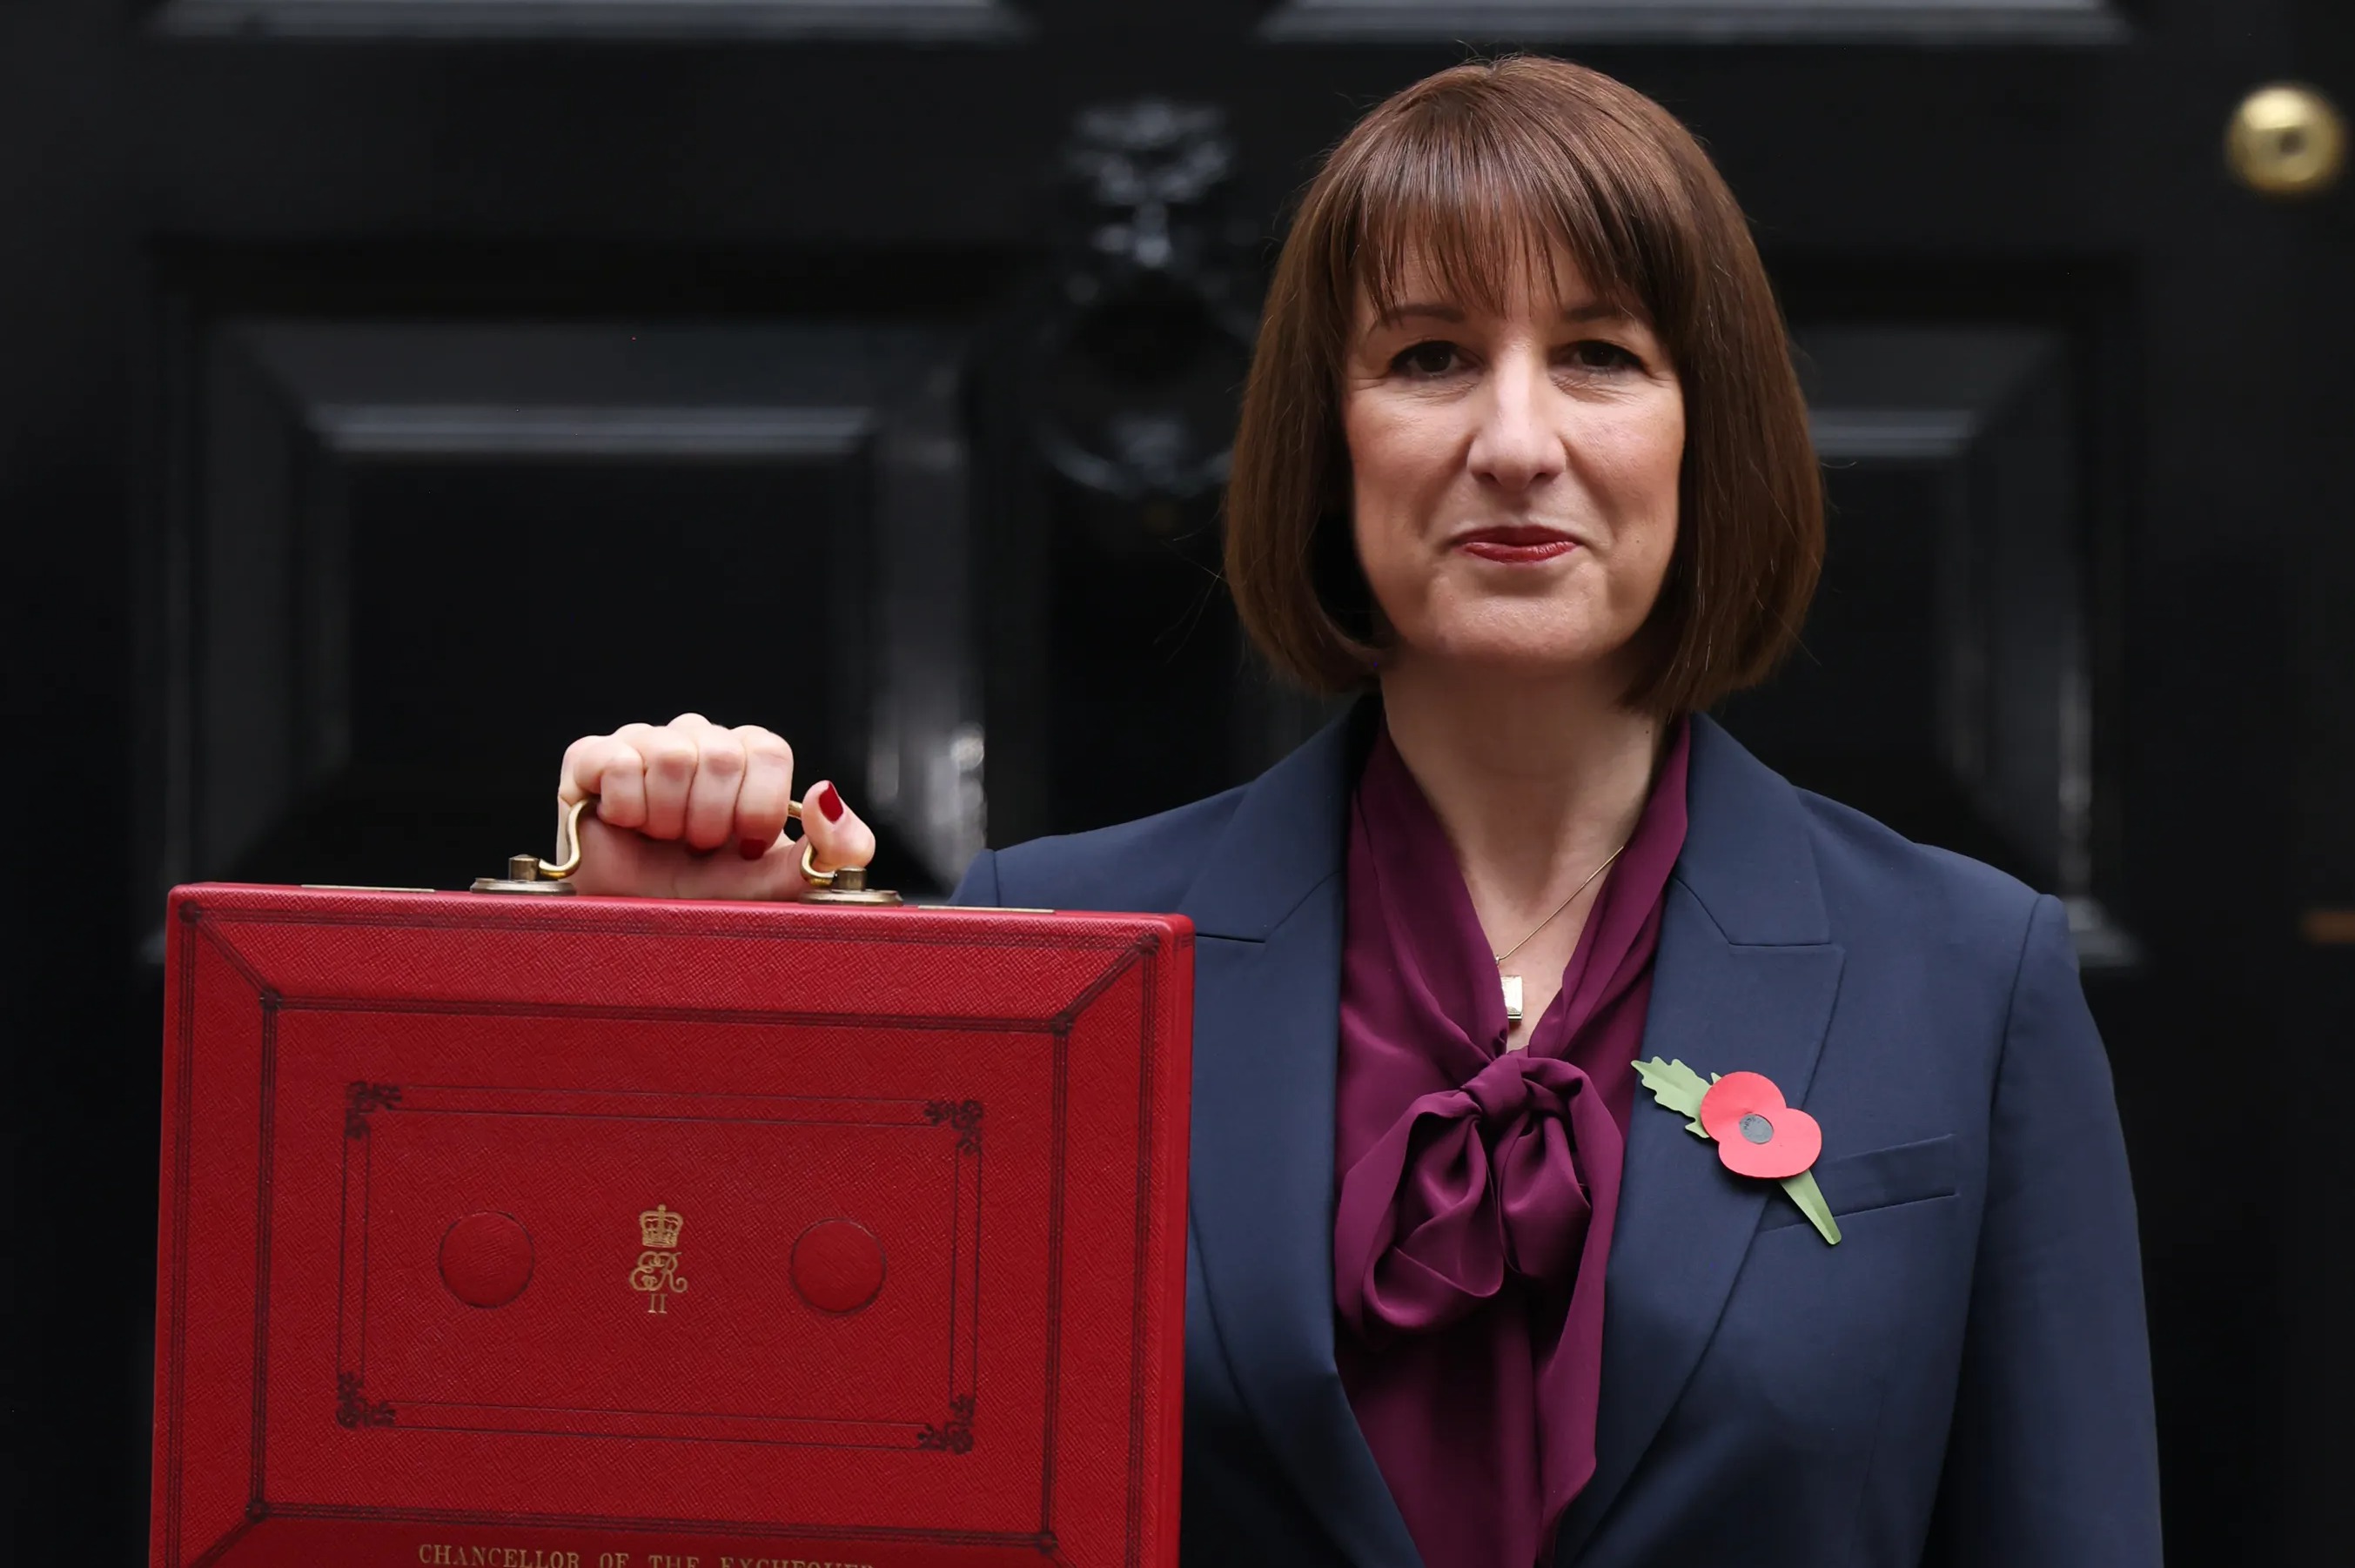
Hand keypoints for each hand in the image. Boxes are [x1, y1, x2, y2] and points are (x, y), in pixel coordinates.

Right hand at [555, 713, 876, 898]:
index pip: (768, 750)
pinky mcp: (589, 758)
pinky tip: (626, 826)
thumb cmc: (710, 902)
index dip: (758, 806)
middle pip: (723, 754)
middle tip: (697, 849)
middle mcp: (697, 740)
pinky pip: (618, 761)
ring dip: (670, 818)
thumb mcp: (785, 883)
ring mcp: (643, 743)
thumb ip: (835, 847)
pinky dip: (626, 807)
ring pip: (674, 756)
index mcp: (745, 758)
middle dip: (713, 822)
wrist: (641, 931)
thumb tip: (827, 791)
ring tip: (662, 840)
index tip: (742, 847)